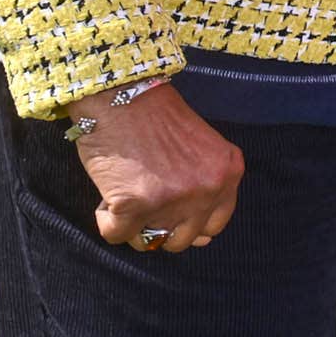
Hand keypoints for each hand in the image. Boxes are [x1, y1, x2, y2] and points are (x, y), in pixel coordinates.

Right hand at [70, 84, 244, 252]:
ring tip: (126, 195)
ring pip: (149, 242)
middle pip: (183, 239)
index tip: (169, 210)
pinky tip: (108, 197)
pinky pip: (116, 235)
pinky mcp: (136, 204)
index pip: (215, 225)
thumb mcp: (200, 150)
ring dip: (133, 226)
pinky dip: (107, 220)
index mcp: (228, 172)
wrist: (122, 94)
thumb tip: (202, 241)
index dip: (188, 223)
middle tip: (142, 200)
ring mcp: (174, 198)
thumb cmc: (156, 119)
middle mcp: (208, 187)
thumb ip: (205, 191)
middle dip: (158, 226)